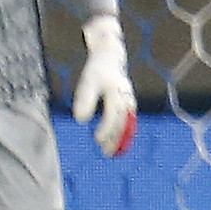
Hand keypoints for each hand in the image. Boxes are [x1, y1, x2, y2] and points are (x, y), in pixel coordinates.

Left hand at [73, 14, 136, 155]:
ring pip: (128, 124)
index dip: (106, 129)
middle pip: (123, 123)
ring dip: (120, 138)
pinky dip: (124, 132)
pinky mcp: (128, 102)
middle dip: (115, 139)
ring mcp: (129, 100)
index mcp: (117, 92)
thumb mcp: (87, 82)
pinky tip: (116, 140)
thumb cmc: (97, 69)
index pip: (113, 116)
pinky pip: (129, 121)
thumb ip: (85, 100)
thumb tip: (81, 120)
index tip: (97, 139)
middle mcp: (126, 98)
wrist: (110, 55)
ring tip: (111, 151)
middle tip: (106, 153)